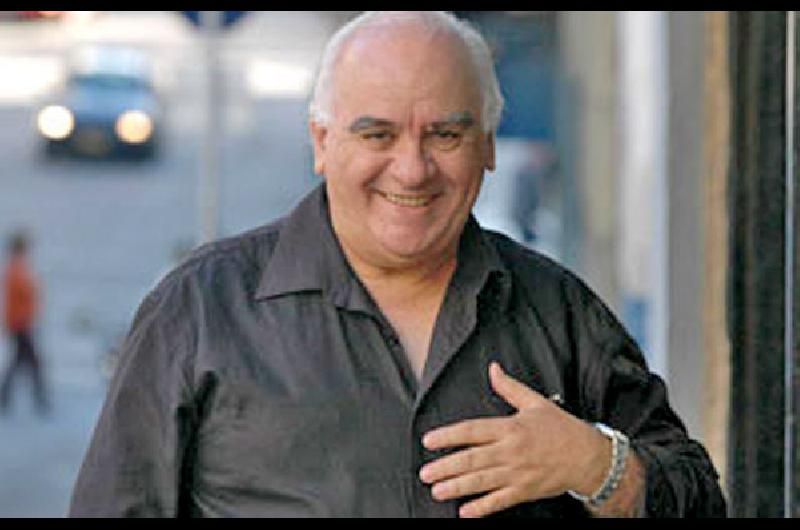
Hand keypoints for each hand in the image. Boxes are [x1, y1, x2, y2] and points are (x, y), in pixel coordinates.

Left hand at [419, 362, 609, 517]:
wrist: (589, 457)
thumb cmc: (561, 429)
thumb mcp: (535, 402)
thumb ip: (509, 387)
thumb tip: (492, 368)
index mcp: (510, 427)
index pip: (472, 431)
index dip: (448, 436)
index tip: (429, 441)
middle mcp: (511, 451)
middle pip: (472, 459)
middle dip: (446, 467)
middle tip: (426, 473)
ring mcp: (517, 473)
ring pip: (482, 481)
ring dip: (457, 487)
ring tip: (437, 491)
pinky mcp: (525, 491)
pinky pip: (500, 501)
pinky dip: (482, 507)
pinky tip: (465, 512)